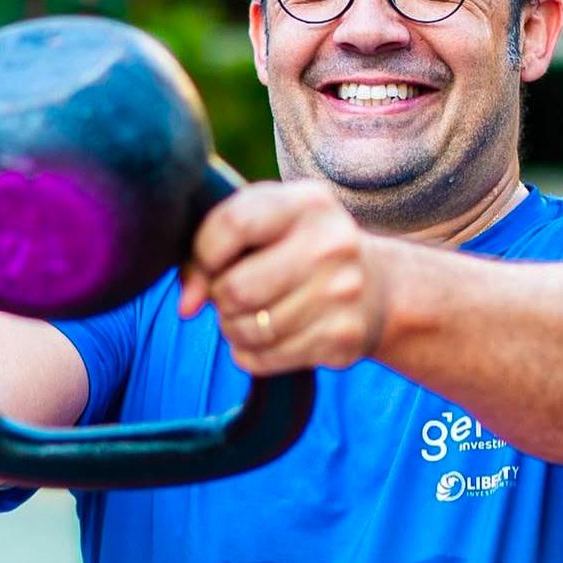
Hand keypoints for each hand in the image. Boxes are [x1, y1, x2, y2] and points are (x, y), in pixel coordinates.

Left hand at [179, 181, 386, 374]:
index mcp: (307, 203)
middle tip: (231, 295)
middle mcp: (331, 244)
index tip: (210, 263)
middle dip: (220, 297)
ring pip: (249, 330)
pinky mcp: (341, 338)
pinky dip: (249, 353)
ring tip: (246, 316)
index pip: (233, 224)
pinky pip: (264, 359)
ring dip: (232, 329)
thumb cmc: (297, 250)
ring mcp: (341, 293)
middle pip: (237, 288)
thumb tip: (186, 306)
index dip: (205, 252)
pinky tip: (264, 338)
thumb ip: (211, 251)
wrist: (376, 287)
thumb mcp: (264, 228)